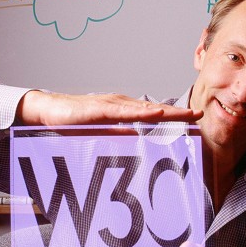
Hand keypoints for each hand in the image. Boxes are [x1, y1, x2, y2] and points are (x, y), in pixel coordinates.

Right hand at [18, 90, 202, 126]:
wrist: (47, 111)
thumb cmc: (72, 122)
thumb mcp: (100, 133)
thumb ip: (117, 135)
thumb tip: (136, 141)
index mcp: (121, 111)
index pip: (151, 114)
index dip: (173, 117)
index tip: (193, 120)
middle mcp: (119, 104)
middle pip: (153, 109)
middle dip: (177, 113)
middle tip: (199, 114)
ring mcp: (110, 104)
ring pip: (143, 108)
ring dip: (165, 112)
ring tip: (184, 115)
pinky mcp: (98, 109)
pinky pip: (123, 112)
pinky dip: (140, 113)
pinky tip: (154, 114)